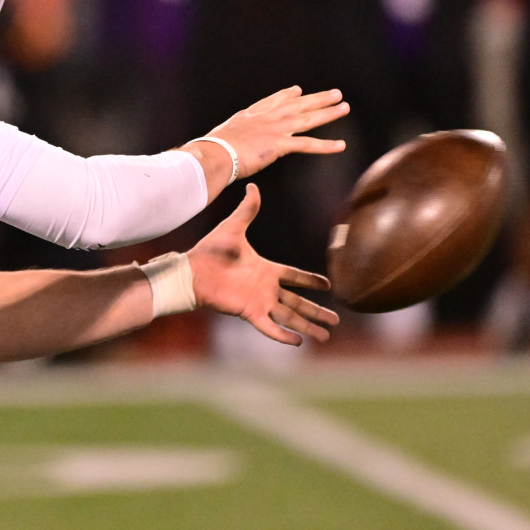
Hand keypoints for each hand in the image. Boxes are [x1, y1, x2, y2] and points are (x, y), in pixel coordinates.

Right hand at [184, 87, 347, 199]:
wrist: (215, 153)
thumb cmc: (213, 149)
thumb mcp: (221, 136)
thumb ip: (229, 136)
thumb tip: (220, 143)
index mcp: (251, 115)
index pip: (273, 101)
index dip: (287, 95)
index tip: (298, 90)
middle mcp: (266, 118)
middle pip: (297, 105)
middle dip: (317, 98)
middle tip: (335, 93)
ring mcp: (275, 129)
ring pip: (307, 118)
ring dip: (328, 113)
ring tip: (344, 107)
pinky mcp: (280, 144)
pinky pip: (308, 144)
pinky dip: (325, 145)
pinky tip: (340, 145)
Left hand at [186, 184, 338, 345]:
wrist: (193, 270)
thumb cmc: (210, 250)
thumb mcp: (234, 227)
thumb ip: (247, 209)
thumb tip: (253, 186)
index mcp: (265, 269)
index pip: (294, 277)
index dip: (310, 281)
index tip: (327, 285)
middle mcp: (265, 288)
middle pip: (298, 303)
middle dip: (317, 311)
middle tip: (336, 319)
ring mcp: (258, 302)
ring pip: (290, 317)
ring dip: (307, 326)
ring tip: (326, 336)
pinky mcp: (248, 312)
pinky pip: (269, 327)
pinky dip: (283, 335)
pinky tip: (298, 343)